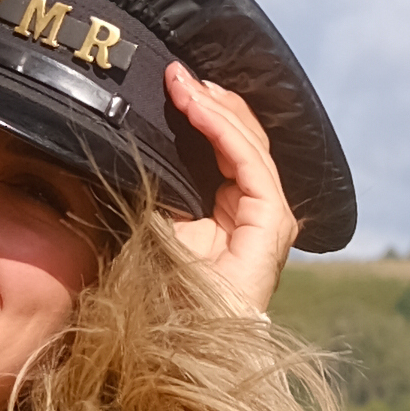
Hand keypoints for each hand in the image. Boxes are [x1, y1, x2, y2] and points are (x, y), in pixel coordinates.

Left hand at [160, 58, 297, 317]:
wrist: (179, 337)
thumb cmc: (164, 290)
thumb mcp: (155, 221)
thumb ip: (160, 183)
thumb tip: (138, 137)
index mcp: (231, 209)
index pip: (226, 147)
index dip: (202, 111)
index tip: (170, 81)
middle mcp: (256, 209)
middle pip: (243, 138)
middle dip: (211, 101)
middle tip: (178, 73)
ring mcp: (268, 216)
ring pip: (249, 143)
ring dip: (215, 108)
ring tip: (184, 82)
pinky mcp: (271, 222)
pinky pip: (249, 162)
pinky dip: (222, 130)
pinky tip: (196, 108)